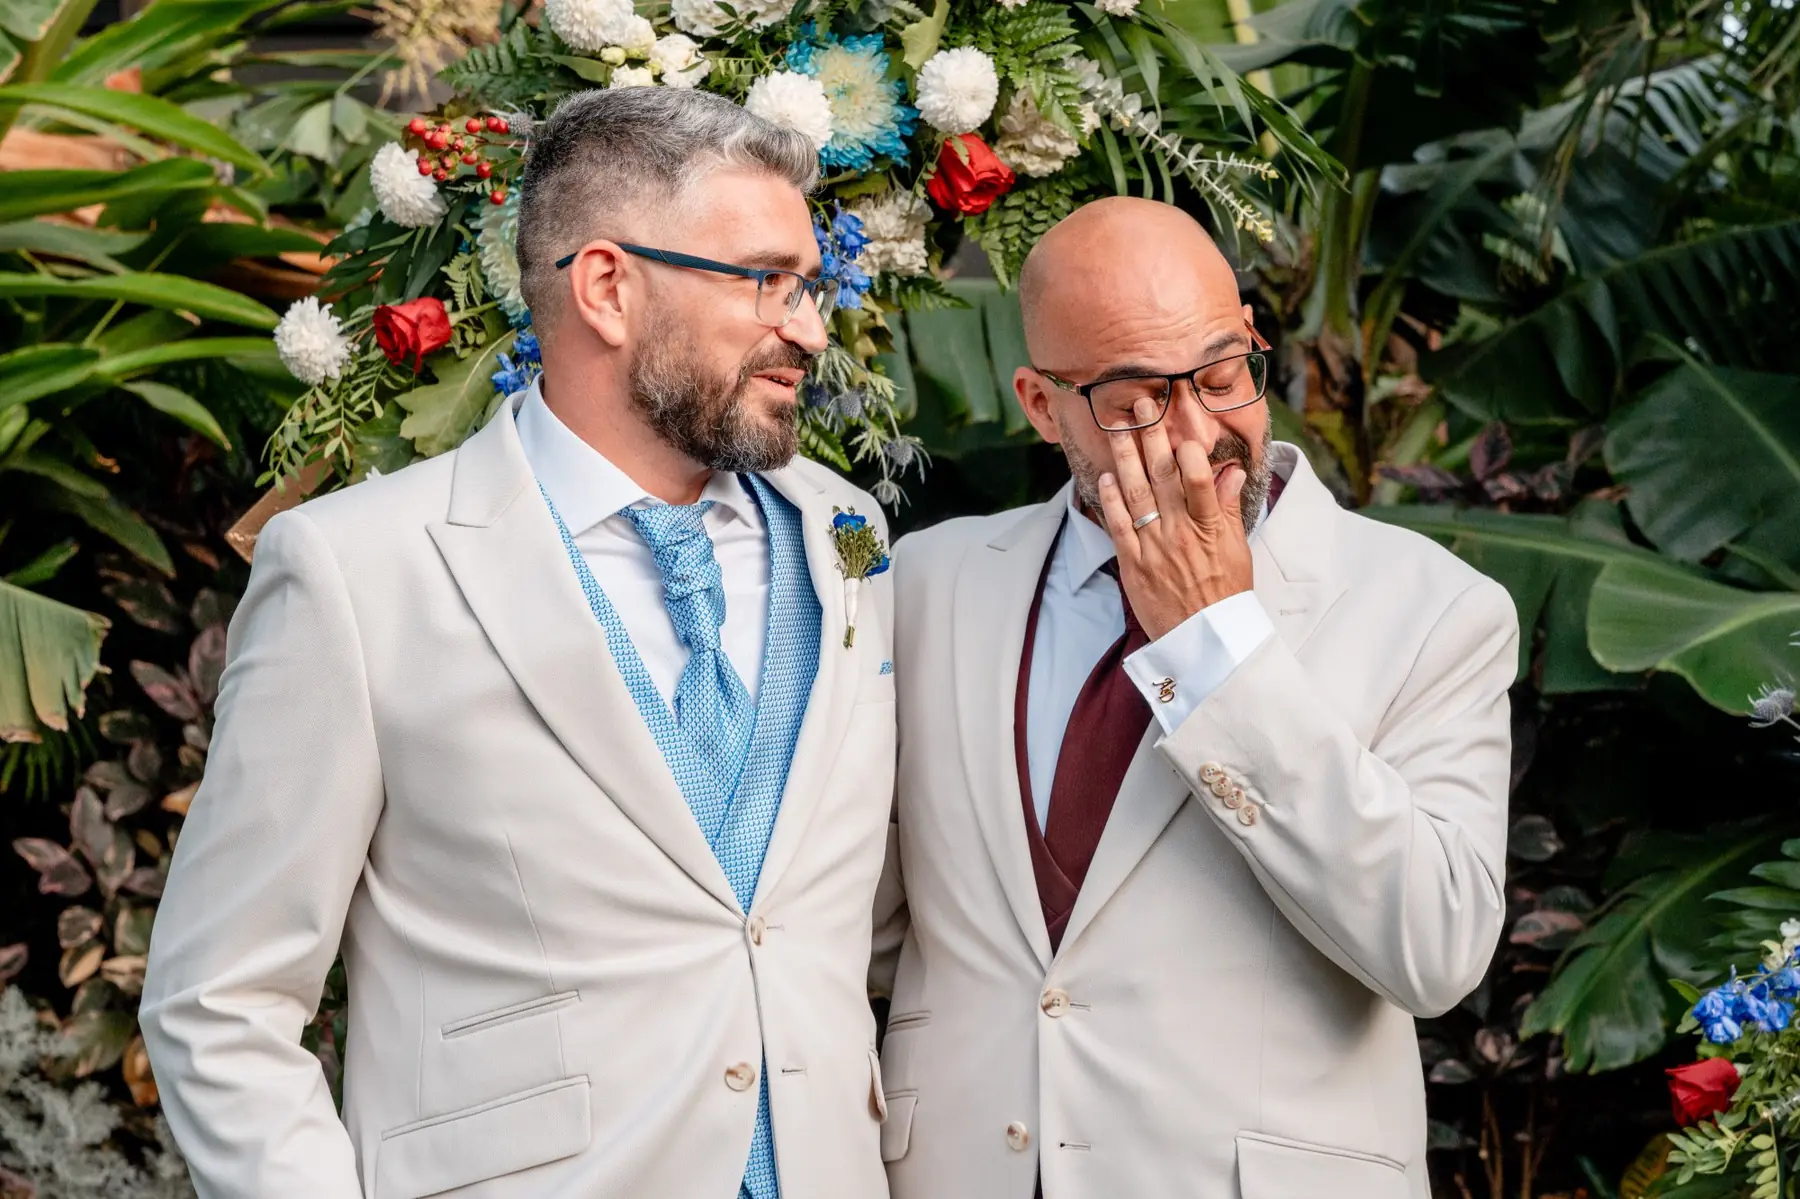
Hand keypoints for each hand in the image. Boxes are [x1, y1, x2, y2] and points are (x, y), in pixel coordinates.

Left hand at [1095, 396, 1253, 639]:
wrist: (1204, 640)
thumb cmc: (1225, 593)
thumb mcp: (1237, 549)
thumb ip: (1227, 508)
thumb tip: (1231, 471)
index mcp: (1210, 528)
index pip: (1200, 480)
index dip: (1189, 452)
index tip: (1181, 427)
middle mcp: (1180, 533)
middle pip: (1163, 476)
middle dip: (1151, 437)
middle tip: (1143, 406)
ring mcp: (1154, 547)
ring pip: (1136, 493)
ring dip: (1125, 457)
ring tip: (1118, 427)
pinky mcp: (1133, 564)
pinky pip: (1119, 525)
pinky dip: (1111, 500)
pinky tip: (1106, 477)